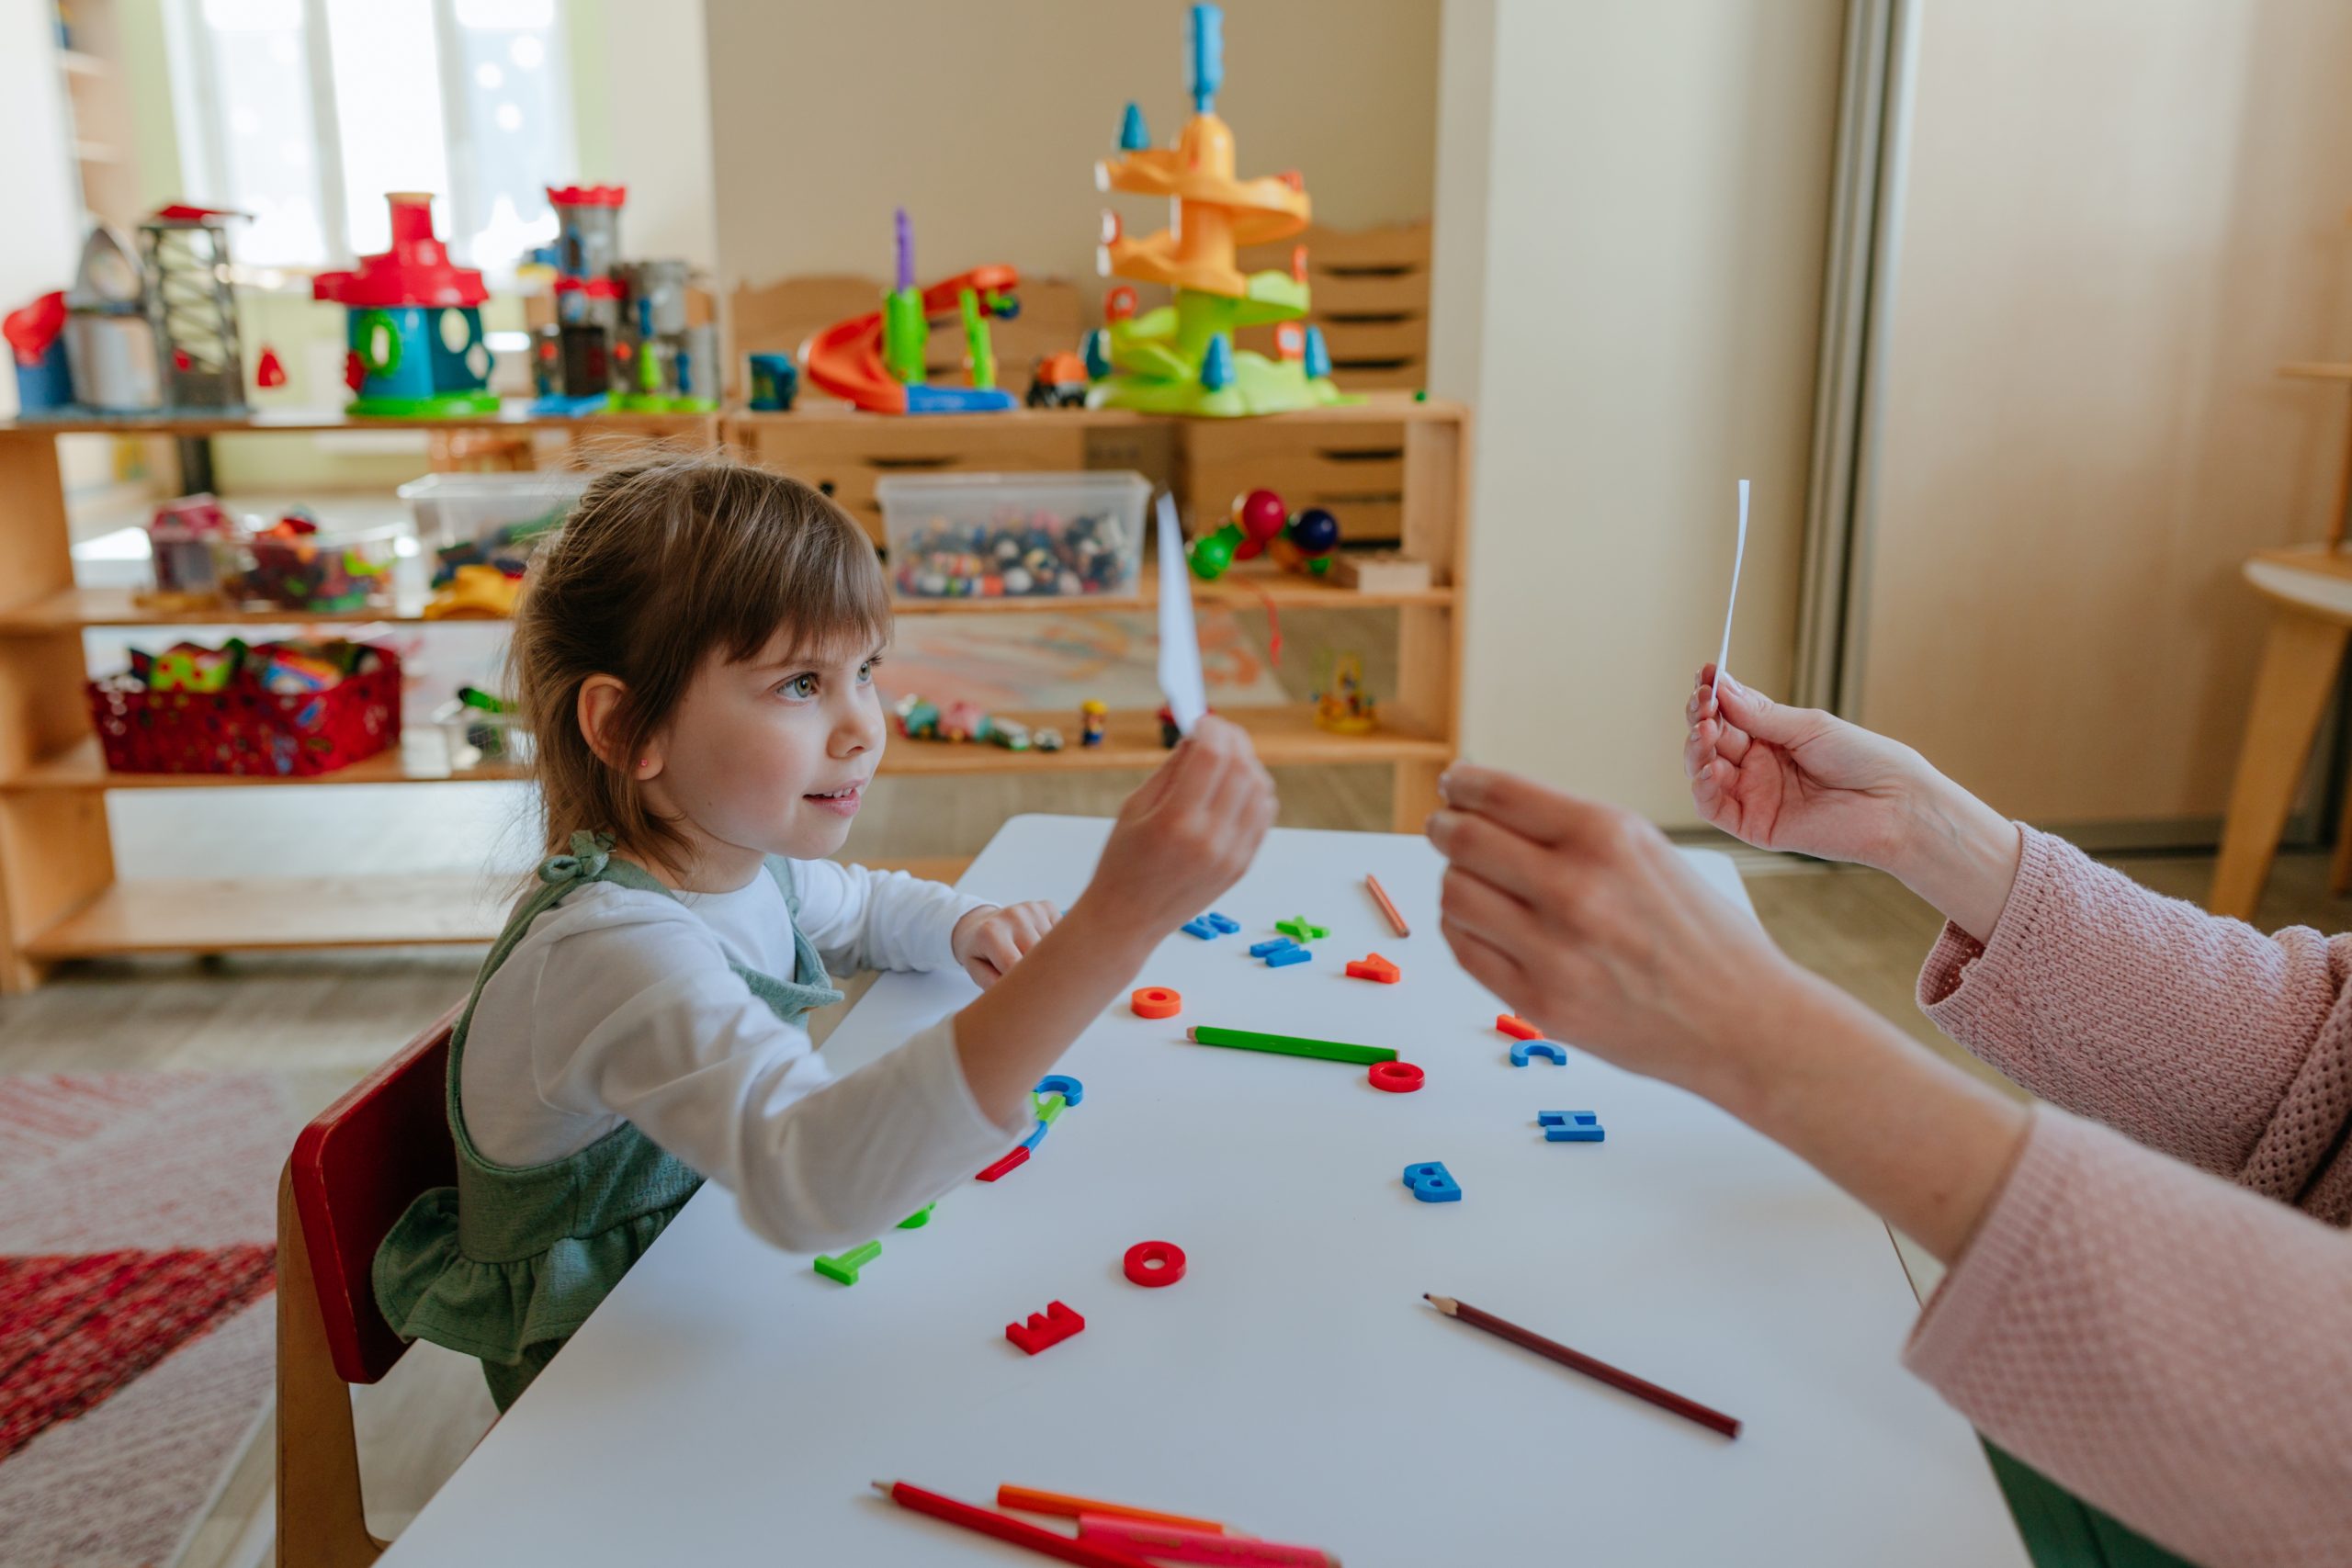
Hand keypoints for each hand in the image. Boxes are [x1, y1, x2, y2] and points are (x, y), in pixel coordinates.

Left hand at [951, 901, 1059, 988]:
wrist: (978, 924)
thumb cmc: (979, 953)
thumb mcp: (976, 973)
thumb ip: (995, 986)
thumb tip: (1022, 997)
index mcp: (991, 933)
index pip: (1016, 967)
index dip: (1023, 987)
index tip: (1027, 999)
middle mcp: (1013, 916)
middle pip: (1038, 957)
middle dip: (1038, 975)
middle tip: (1034, 988)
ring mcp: (1032, 909)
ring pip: (1054, 947)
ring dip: (1047, 961)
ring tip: (1031, 963)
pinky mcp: (1046, 907)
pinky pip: (1061, 934)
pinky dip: (1054, 946)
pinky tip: (1038, 947)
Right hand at [1077, 715, 1276, 942]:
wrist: (1128, 920)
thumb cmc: (1121, 863)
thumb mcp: (1134, 807)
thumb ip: (1171, 769)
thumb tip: (1199, 735)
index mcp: (1176, 822)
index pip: (1212, 755)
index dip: (1210, 728)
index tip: (1201, 720)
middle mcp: (1211, 839)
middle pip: (1242, 768)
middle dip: (1232, 739)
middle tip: (1216, 731)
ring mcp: (1232, 855)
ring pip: (1261, 789)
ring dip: (1247, 763)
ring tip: (1224, 758)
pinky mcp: (1243, 865)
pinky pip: (1264, 814)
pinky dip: (1255, 790)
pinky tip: (1235, 786)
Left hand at [1429, 763, 1821, 1105]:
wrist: (1744, 1022)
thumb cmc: (1700, 935)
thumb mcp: (1648, 852)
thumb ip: (1571, 830)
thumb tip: (1485, 805)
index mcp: (1607, 835)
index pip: (1496, 792)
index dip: (1460, 784)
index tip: (1452, 784)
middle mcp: (1575, 887)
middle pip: (1462, 840)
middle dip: (1444, 828)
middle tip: (1444, 828)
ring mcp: (1553, 950)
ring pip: (1454, 893)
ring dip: (1454, 881)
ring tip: (1473, 883)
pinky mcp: (1538, 1001)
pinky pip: (1464, 949)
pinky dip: (1463, 929)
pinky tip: (1483, 924)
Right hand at [1685, 666, 1934, 870]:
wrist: (1893, 803)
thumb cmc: (1864, 759)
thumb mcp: (1808, 726)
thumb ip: (1761, 714)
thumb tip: (1722, 686)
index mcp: (1772, 738)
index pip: (1728, 715)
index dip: (1713, 695)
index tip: (1705, 674)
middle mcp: (1757, 765)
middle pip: (1710, 740)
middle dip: (1701, 718)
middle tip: (1702, 702)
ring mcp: (1753, 795)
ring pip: (1703, 771)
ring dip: (1696, 749)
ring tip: (1706, 730)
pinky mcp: (1754, 825)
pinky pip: (1713, 807)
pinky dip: (1702, 788)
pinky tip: (1710, 769)